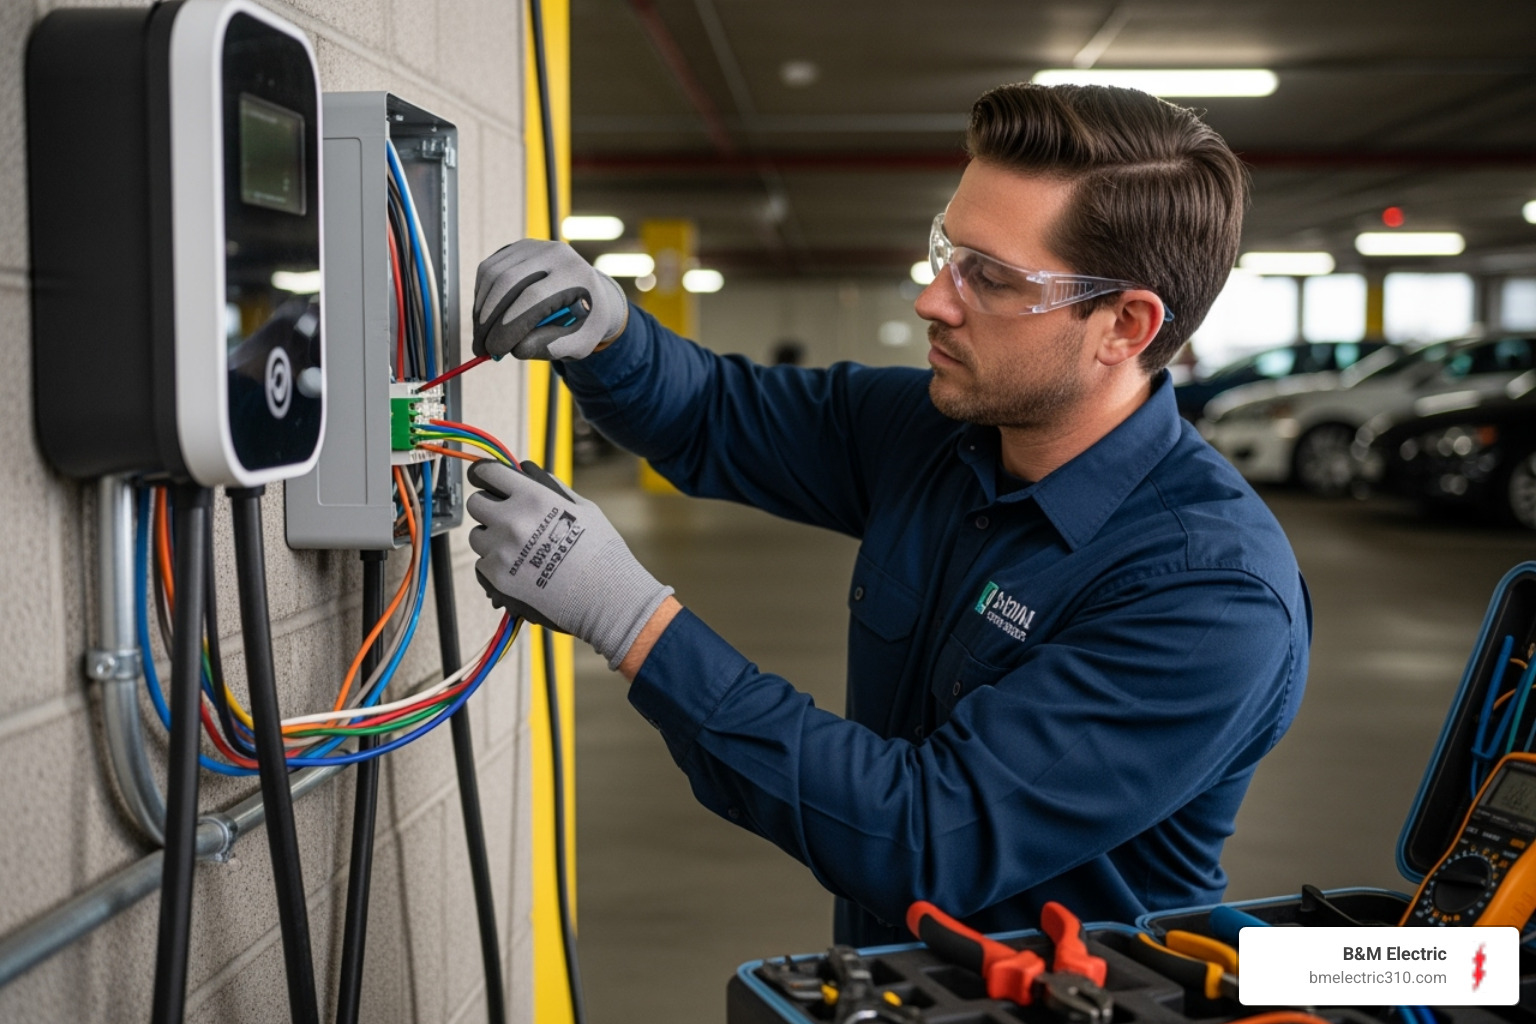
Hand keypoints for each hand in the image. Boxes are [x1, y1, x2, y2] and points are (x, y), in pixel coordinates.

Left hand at [466, 460, 672, 669]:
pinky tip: (520, 569)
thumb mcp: (583, 508)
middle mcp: (512, 521)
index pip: (488, 472)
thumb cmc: (600, 554)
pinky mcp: (497, 579)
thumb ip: (549, 487)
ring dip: (492, 538)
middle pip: (476, 503)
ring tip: (520, 548)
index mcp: (533, 498)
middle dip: (489, 507)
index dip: (485, 474)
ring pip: (477, 536)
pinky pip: (482, 565)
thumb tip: (526, 472)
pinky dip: (496, 566)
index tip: (485, 478)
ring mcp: (501, 551)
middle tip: (508, 518)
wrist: (605, 598)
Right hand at [471, 239, 629, 360]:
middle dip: (489, 319)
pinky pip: (488, 271)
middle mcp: (555, 253)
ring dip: (481, 310)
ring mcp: (534, 246)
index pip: (534, 296)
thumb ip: (550, 346)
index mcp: (575, 274)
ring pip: (493, 275)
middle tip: (481, 348)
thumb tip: (515, 348)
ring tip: (482, 337)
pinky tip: (486, 318)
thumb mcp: (578, 344)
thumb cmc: (585, 323)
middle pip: (508, 281)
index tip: (495, 350)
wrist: (592, 294)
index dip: (509, 325)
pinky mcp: (517, 248)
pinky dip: (482, 297)